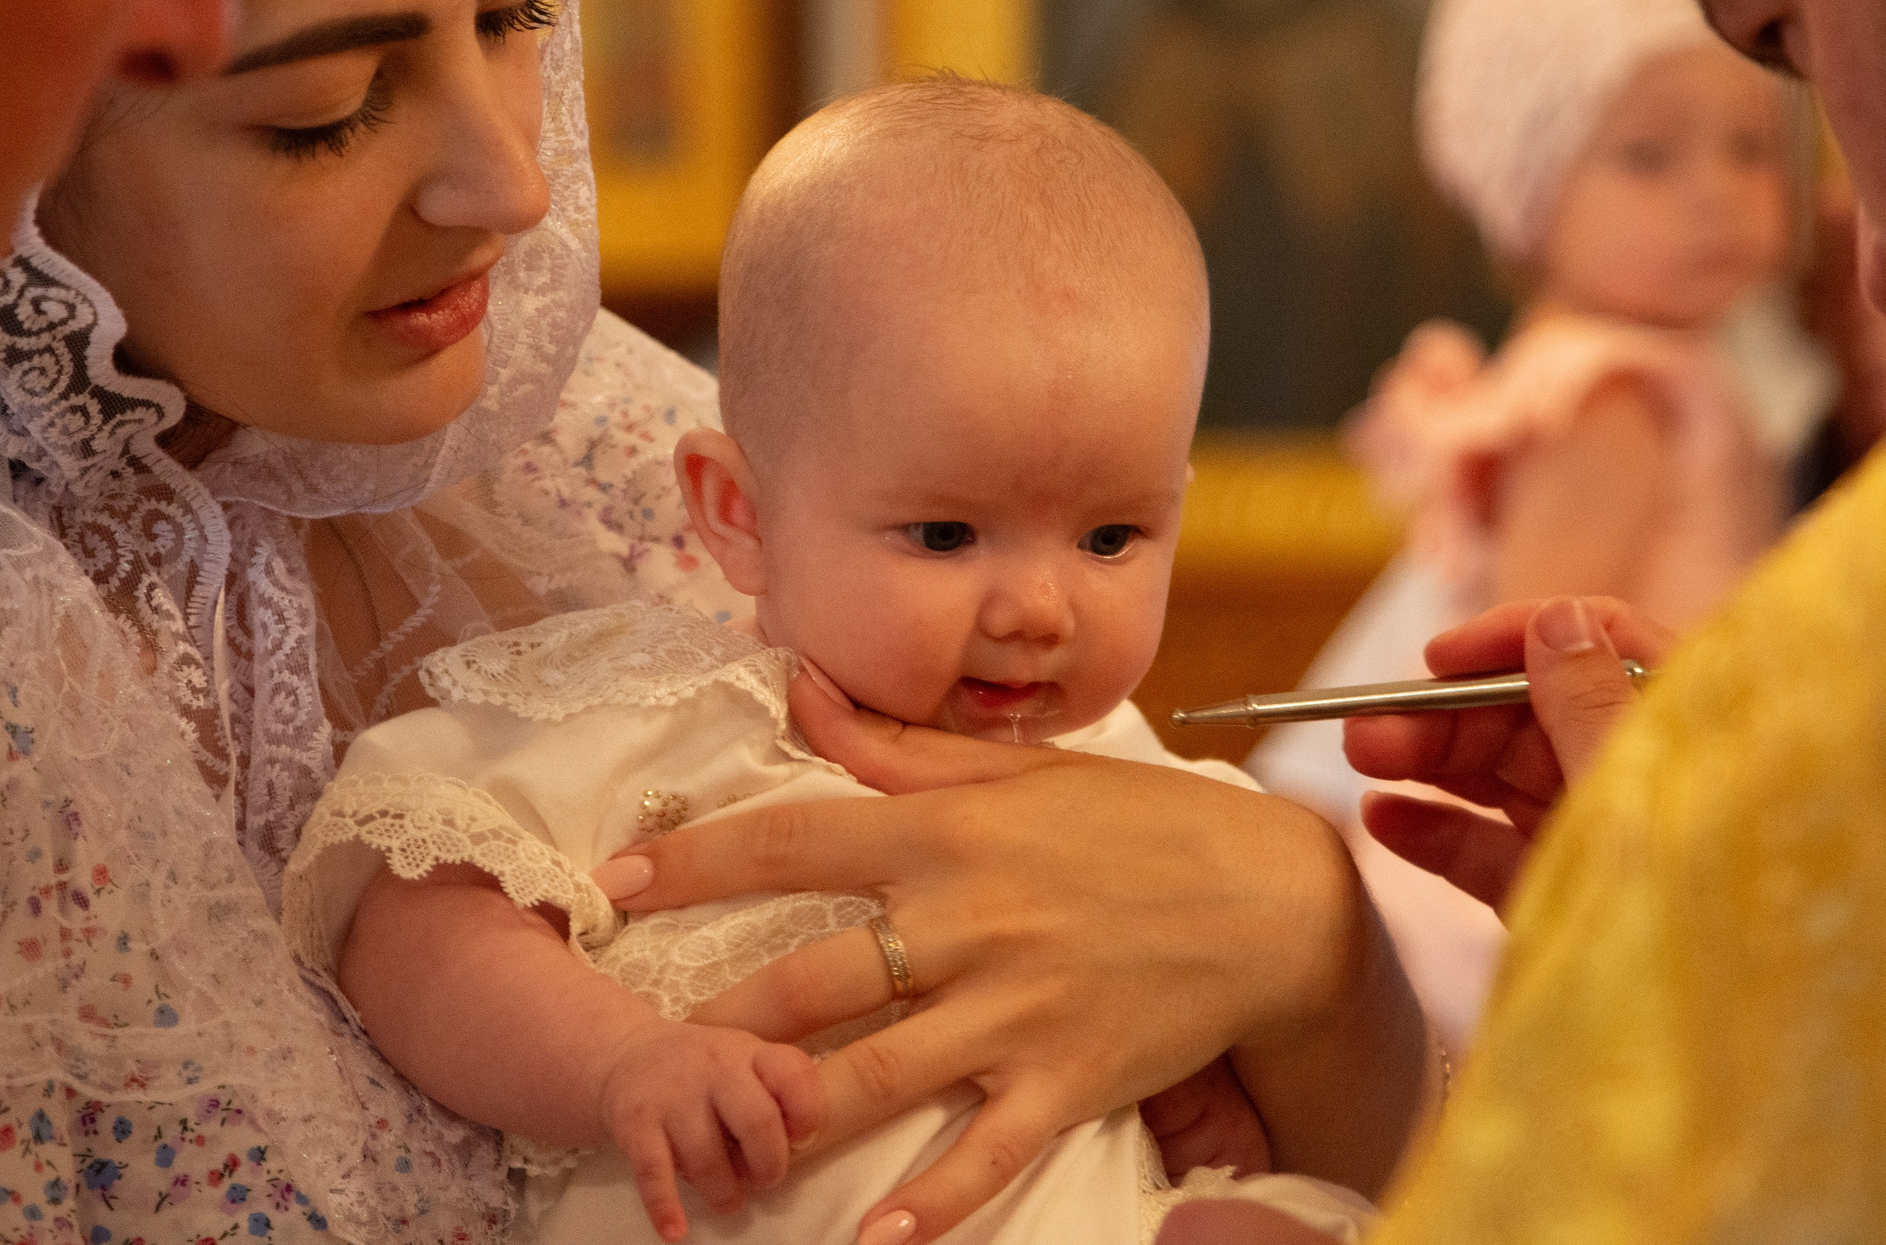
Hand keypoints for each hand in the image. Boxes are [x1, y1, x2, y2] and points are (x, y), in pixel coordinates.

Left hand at [590, 668, 1412, 1244]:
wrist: (1271, 902)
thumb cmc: (1142, 824)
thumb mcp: (1024, 768)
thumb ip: (903, 745)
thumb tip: (800, 695)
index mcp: (951, 833)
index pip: (795, 843)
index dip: (695, 862)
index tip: (614, 882)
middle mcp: (969, 922)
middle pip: (808, 980)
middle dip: (712, 1023)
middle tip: (640, 1051)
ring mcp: (1016, 1009)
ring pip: (872, 1076)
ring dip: (783, 1117)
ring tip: (710, 1151)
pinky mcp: (1066, 1080)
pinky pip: (983, 1154)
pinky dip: (926, 1205)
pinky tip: (868, 1236)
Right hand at [596, 1017, 823, 1241]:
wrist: (629, 1053)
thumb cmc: (706, 1070)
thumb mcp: (746, 1061)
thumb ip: (779, 1091)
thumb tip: (801, 1143)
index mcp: (750, 1054)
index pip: (792, 1074)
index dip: (807, 1113)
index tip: (801, 1140)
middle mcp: (714, 1069)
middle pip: (757, 1121)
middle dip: (769, 1165)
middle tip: (765, 1181)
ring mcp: (673, 1096)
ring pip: (706, 1156)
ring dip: (723, 1192)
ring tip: (729, 1201)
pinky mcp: (635, 1124)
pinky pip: (652, 1172)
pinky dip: (665, 1207)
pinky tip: (676, 1231)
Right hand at [1344, 595, 1672, 908]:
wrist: (1715, 1074)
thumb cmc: (1689, 912)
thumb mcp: (1635, 797)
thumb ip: (1593, 707)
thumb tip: (1556, 616)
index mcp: (1680, 729)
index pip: (1601, 640)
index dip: (1515, 638)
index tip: (1439, 658)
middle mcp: (1640, 770)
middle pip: (1535, 713)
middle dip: (1447, 712)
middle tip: (1364, 728)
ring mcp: (1598, 836)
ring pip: (1506, 779)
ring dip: (1430, 760)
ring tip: (1359, 755)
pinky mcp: (1561, 897)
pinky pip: (1496, 854)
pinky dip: (1440, 834)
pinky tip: (1383, 818)